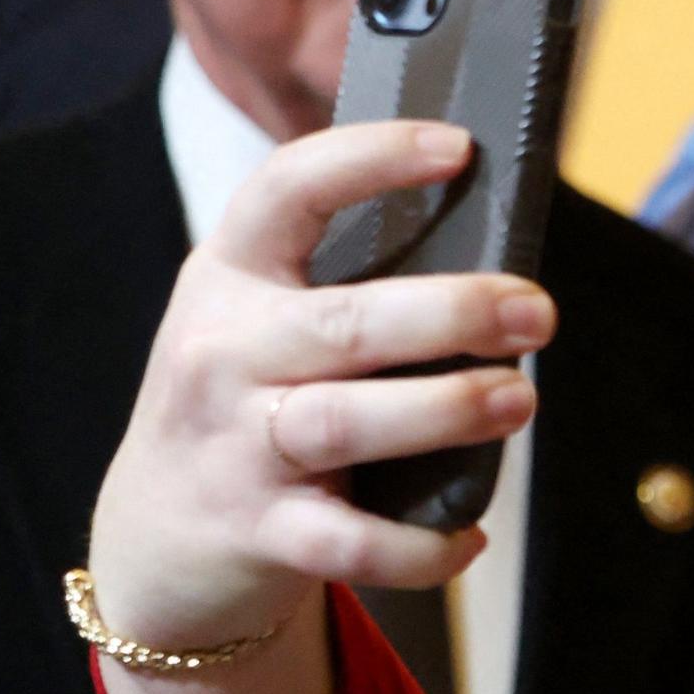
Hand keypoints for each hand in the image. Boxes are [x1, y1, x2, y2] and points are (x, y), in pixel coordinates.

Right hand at [81, 119, 549, 693]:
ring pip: (346, 421)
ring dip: (444, 411)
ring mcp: (237, 445)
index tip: (456, 147)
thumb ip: (348, 286)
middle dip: (451, 313)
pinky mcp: (261, 531)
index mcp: (232, 277)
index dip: (369, 159)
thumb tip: (500, 262)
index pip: (288, 191)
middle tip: (536, 312)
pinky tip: (473, 534)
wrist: (157, 536)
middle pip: (344, 323)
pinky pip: (351, 542)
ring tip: (519, 399)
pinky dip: (419, 545)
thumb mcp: (264, 322)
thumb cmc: (248, 403)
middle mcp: (225, 353)